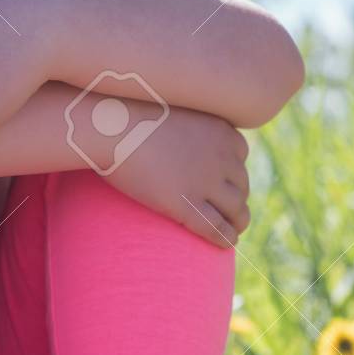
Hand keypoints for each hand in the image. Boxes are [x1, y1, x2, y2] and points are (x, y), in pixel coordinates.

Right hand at [101, 106, 250, 247]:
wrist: (112, 127)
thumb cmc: (131, 115)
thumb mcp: (172, 110)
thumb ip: (185, 123)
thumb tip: (176, 136)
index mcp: (221, 131)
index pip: (240, 155)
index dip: (233, 170)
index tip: (226, 181)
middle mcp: (221, 157)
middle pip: (241, 184)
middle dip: (237, 198)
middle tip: (231, 211)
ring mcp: (206, 183)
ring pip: (236, 210)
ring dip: (237, 222)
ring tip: (233, 230)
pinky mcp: (187, 205)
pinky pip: (215, 227)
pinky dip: (225, 238)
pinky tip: (226, 243)